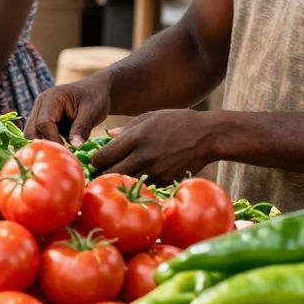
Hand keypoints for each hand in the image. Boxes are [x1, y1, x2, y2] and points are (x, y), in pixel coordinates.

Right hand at [26, 75, 111, 144]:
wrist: (97, 90)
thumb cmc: (96, 98)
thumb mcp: (92, 112)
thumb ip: (82, 129)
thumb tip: (75, 146)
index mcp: (51, 98)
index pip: (43, 123)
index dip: (53, 140)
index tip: (66, 151)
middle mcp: (41, 103)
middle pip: (31, 130)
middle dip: (44, 144)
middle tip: (62, 153)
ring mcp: (40, 110)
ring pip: (32, 134)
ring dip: (46, 143)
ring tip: (63, 149)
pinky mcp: (43, 118)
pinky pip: (39, 134)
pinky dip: (49, 141)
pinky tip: (63, 144)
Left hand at [90, 109, 215, 182]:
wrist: (208, 136)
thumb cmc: (177, 122)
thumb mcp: (150, 117)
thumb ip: (127, 129)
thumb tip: (108, 137)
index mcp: (135, 138)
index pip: (103, 156)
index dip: (95, 160)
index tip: (96, 160)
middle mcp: (142, 156)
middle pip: (110, 173)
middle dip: (102, 173)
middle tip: (100, 172)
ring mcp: (154, 171)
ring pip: (126, 183)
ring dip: (119, 181)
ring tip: (117, 176)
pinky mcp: (165, 181)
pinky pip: (144, 185)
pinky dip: (138, 183)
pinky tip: (139, 177)